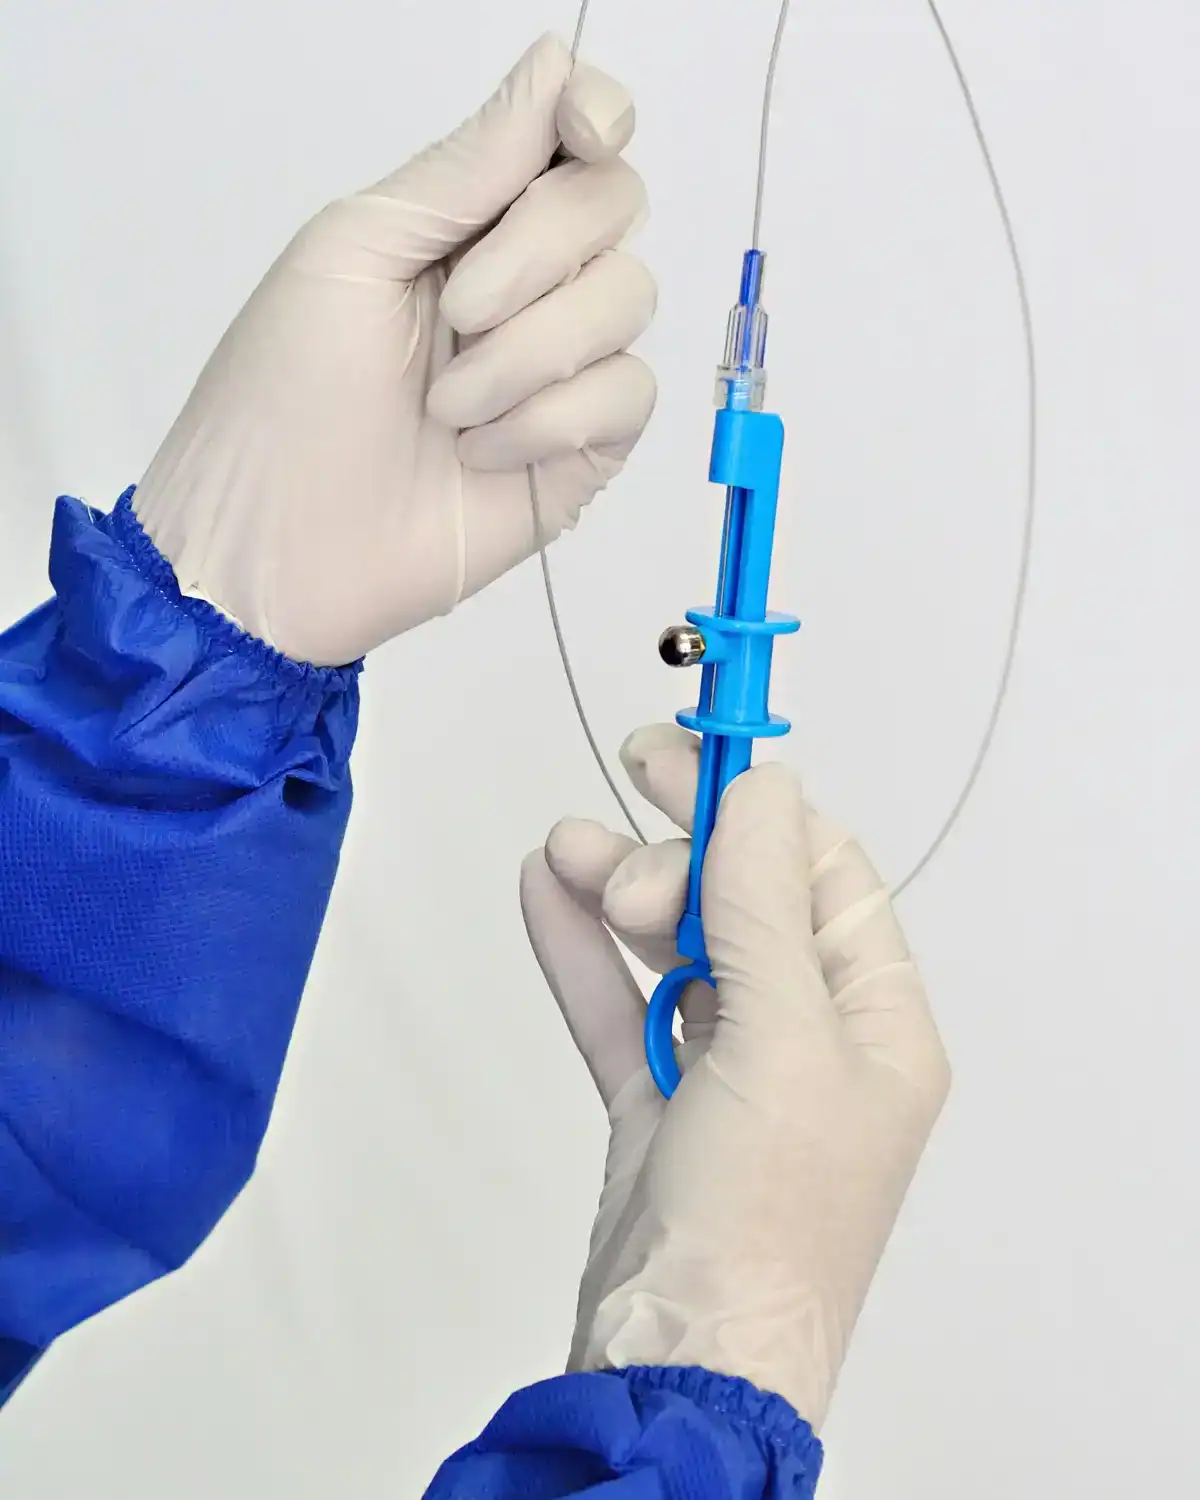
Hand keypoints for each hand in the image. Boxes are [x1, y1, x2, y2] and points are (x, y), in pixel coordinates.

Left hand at [133, 34, 654, 666]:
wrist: (274, 549)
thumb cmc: (279, 401)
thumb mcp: (355, 251)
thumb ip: (466, 166)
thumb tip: (554, 69)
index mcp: (461, 224)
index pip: (572, 140)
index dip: (595, 119)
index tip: (582, 134)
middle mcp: (521, 286)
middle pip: (615, 205)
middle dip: (536, 253)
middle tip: (454, 313)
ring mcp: (556, 370)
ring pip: (628, 299)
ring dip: (528, 353)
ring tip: (446, 408)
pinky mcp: (581, 451)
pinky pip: (627, 394)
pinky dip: (550, 419)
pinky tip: (481, 453)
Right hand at [520, 724, 950, 1430]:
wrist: (678, 1361)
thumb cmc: (763, 1226)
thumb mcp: (780, 1043)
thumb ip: (762, 908)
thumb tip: (764, 791)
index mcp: (875, 1024)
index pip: (824, 876)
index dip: (764, 806)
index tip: (703, 746)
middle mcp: (810, 1040)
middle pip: (746, 898)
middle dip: (684, 842)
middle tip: (634, 769)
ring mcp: (730, 1072)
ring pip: (674, 946)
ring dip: (617, 888)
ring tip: (564, 846)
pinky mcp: (661, 1105)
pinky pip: (619, 1004)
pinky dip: (580, 951)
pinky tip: (542, 892)